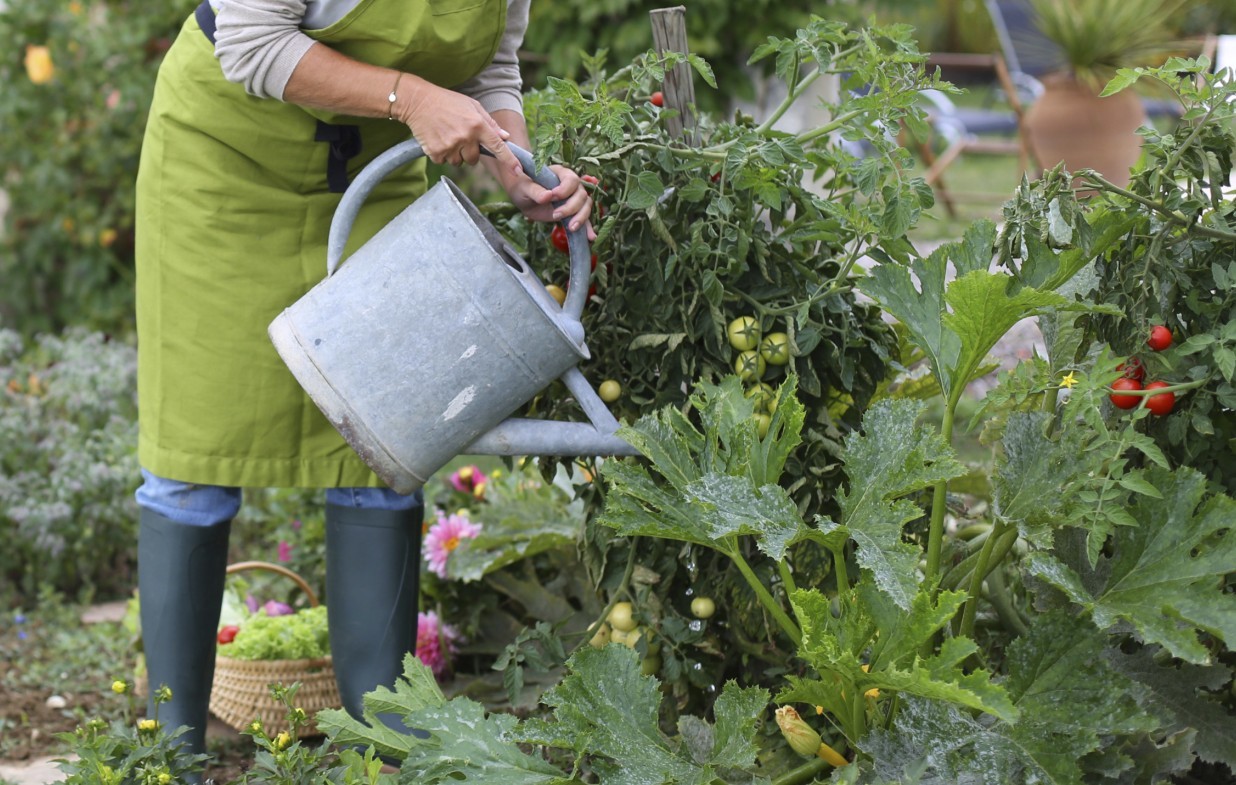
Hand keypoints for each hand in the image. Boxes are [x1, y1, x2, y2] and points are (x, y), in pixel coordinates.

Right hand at [397, 79, 522, 175]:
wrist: (417, 101)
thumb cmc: (447, 102)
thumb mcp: (472, 105)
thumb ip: (489, 123)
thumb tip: (505, 137)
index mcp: (477, 124)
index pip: (498, 146)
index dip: (509, 160)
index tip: (519, 171)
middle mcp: (465, 137)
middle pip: (475, 159)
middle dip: (469, 151)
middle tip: (459, 136)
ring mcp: (450, 146)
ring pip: (460, 162)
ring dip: (456, 154)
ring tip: (447, 136)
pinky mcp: (436, 152)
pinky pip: (445, 162)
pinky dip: (442, 154)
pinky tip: (437, 139)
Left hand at [501, 164, 595, 237]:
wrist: (523, 197)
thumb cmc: (522, 187)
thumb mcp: (524, 187)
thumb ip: (535, 191)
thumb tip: (547, 196)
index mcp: (560, 174)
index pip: (572, 180)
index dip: (566, 190)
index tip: (553, 197)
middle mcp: (570, 185)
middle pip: (581, 195)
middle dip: (571, 207)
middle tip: (556, 215)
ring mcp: (573, 198)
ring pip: (586, 206)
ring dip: (581, 218)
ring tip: (571, 228)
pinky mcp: (572, 212)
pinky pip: (584, 219)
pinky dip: (588, 228)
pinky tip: (591, 237)